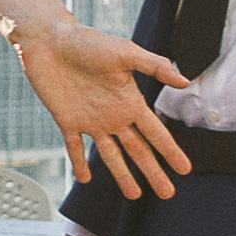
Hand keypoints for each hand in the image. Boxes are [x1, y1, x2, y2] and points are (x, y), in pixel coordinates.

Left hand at [16, 16, 191, 200]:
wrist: (49, 40)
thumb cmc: (88, 42)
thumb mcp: (126, 52)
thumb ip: (155, 67)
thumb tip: (185, 81)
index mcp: (130, 101)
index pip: (156, 133)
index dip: (170, 152)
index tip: (185, 170)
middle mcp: (113, 115)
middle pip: (138, 150)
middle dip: (153, 172)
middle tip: (168, 194)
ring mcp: (90, 120)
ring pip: (111, 155)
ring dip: (122, 175)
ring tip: (135, 195)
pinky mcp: (67, 120)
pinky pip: (74, 147)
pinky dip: (80, 163)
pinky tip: (86, 180)